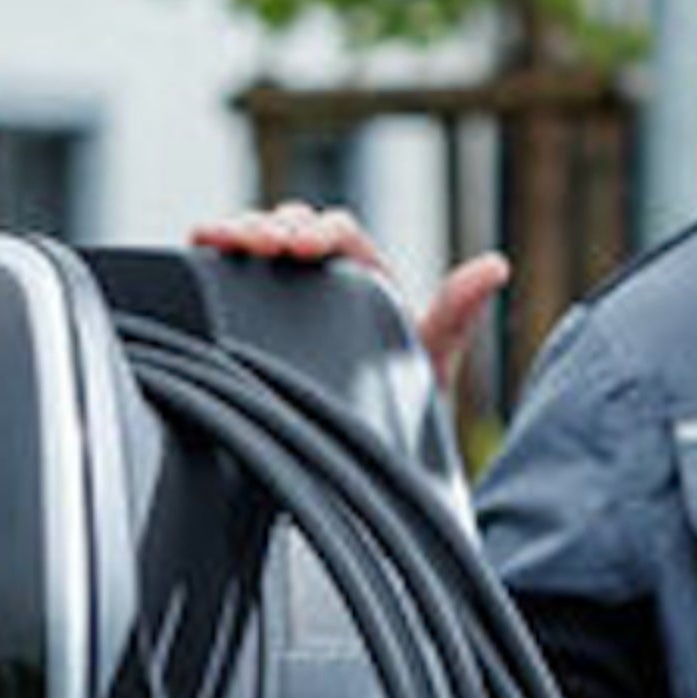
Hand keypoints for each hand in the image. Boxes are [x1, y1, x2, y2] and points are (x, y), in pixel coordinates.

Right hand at [190, 201, 508, 391]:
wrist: (364, 471)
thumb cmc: (402, 415)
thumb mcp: (429, 362)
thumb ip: (456, 314)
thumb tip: (496, 264)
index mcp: (367, 280)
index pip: (339, 233)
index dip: (319, 229)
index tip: (303, 247)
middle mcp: (325, 281)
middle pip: (290, 228)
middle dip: (271, 225)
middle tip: (260, 244)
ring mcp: (285, 299)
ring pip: (256, 246)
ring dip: (239, 233)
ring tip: (224, 241)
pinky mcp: (252, 320)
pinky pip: (228, 277)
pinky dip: (211, 258)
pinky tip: (199, 250)